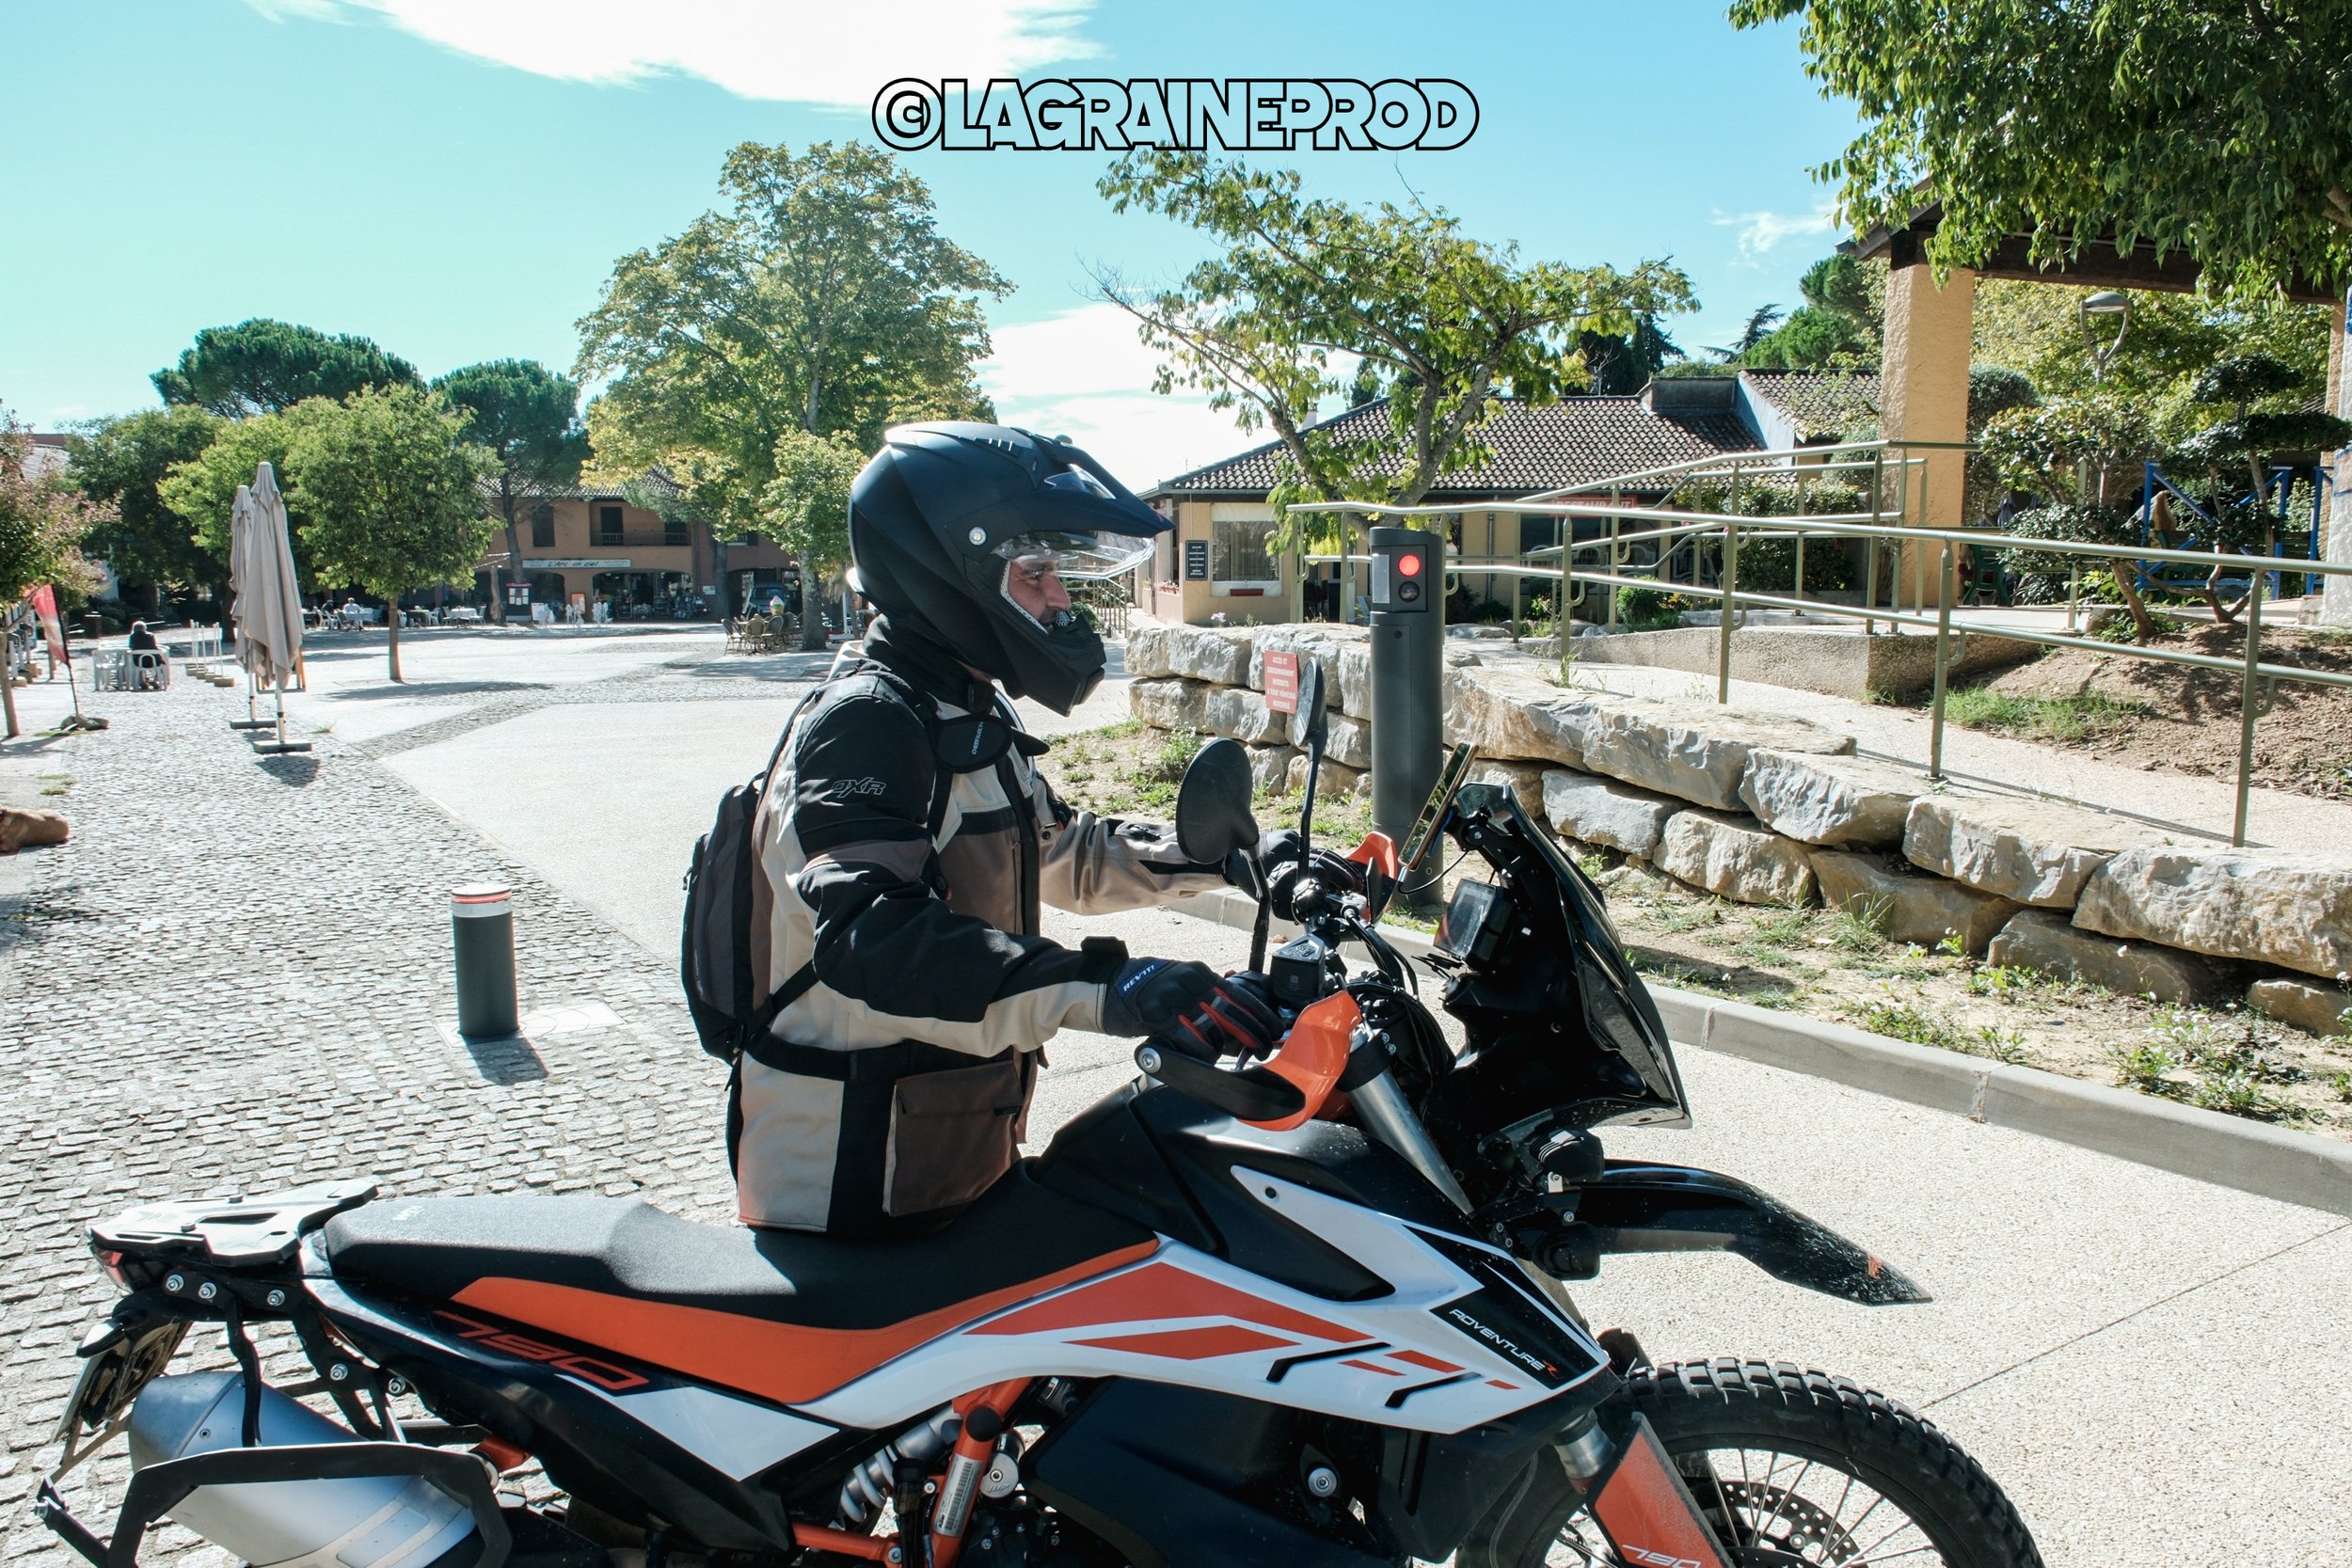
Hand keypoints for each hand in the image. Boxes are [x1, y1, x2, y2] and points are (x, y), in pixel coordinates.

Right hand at [1102, 959, 1281, 1058]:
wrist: (1106, 985)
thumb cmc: (1143, 987)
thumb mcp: (1179, 981)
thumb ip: (1204, 995)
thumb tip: (1232, 1022)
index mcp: (1200, 972)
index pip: (1240, 994)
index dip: (1260, 1014)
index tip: (1274, 1028)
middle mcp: (1192, 981)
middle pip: (1233, 1012)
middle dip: (1252, 1034)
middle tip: (1262, 1048)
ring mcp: (1176, 997)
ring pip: (1213, 1027)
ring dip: (1226, 1047)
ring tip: (1231, 1057)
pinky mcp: (1159, 1015)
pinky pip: (1190, 1038)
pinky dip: (1202, 1052)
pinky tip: (1207, 1060)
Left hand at [1256, 828, 1365, 916]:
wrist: (1232, 857)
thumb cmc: (1249, 877)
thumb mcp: (1267, 893)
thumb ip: (1287, 902)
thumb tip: (1310, 912)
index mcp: (1285, 854)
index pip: (1317, 863)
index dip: (1335, 876)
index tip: (1347, 886)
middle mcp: (1290, 841)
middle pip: (1324, 854)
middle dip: (1342, 871)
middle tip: (1355, 885)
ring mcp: (1291, 837)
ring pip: (1322, 850)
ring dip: (1338, 865)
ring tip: (1351, 880)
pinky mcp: (1291, 836)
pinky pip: (1313, 848)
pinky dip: (1327, 859)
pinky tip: (1336, 870)